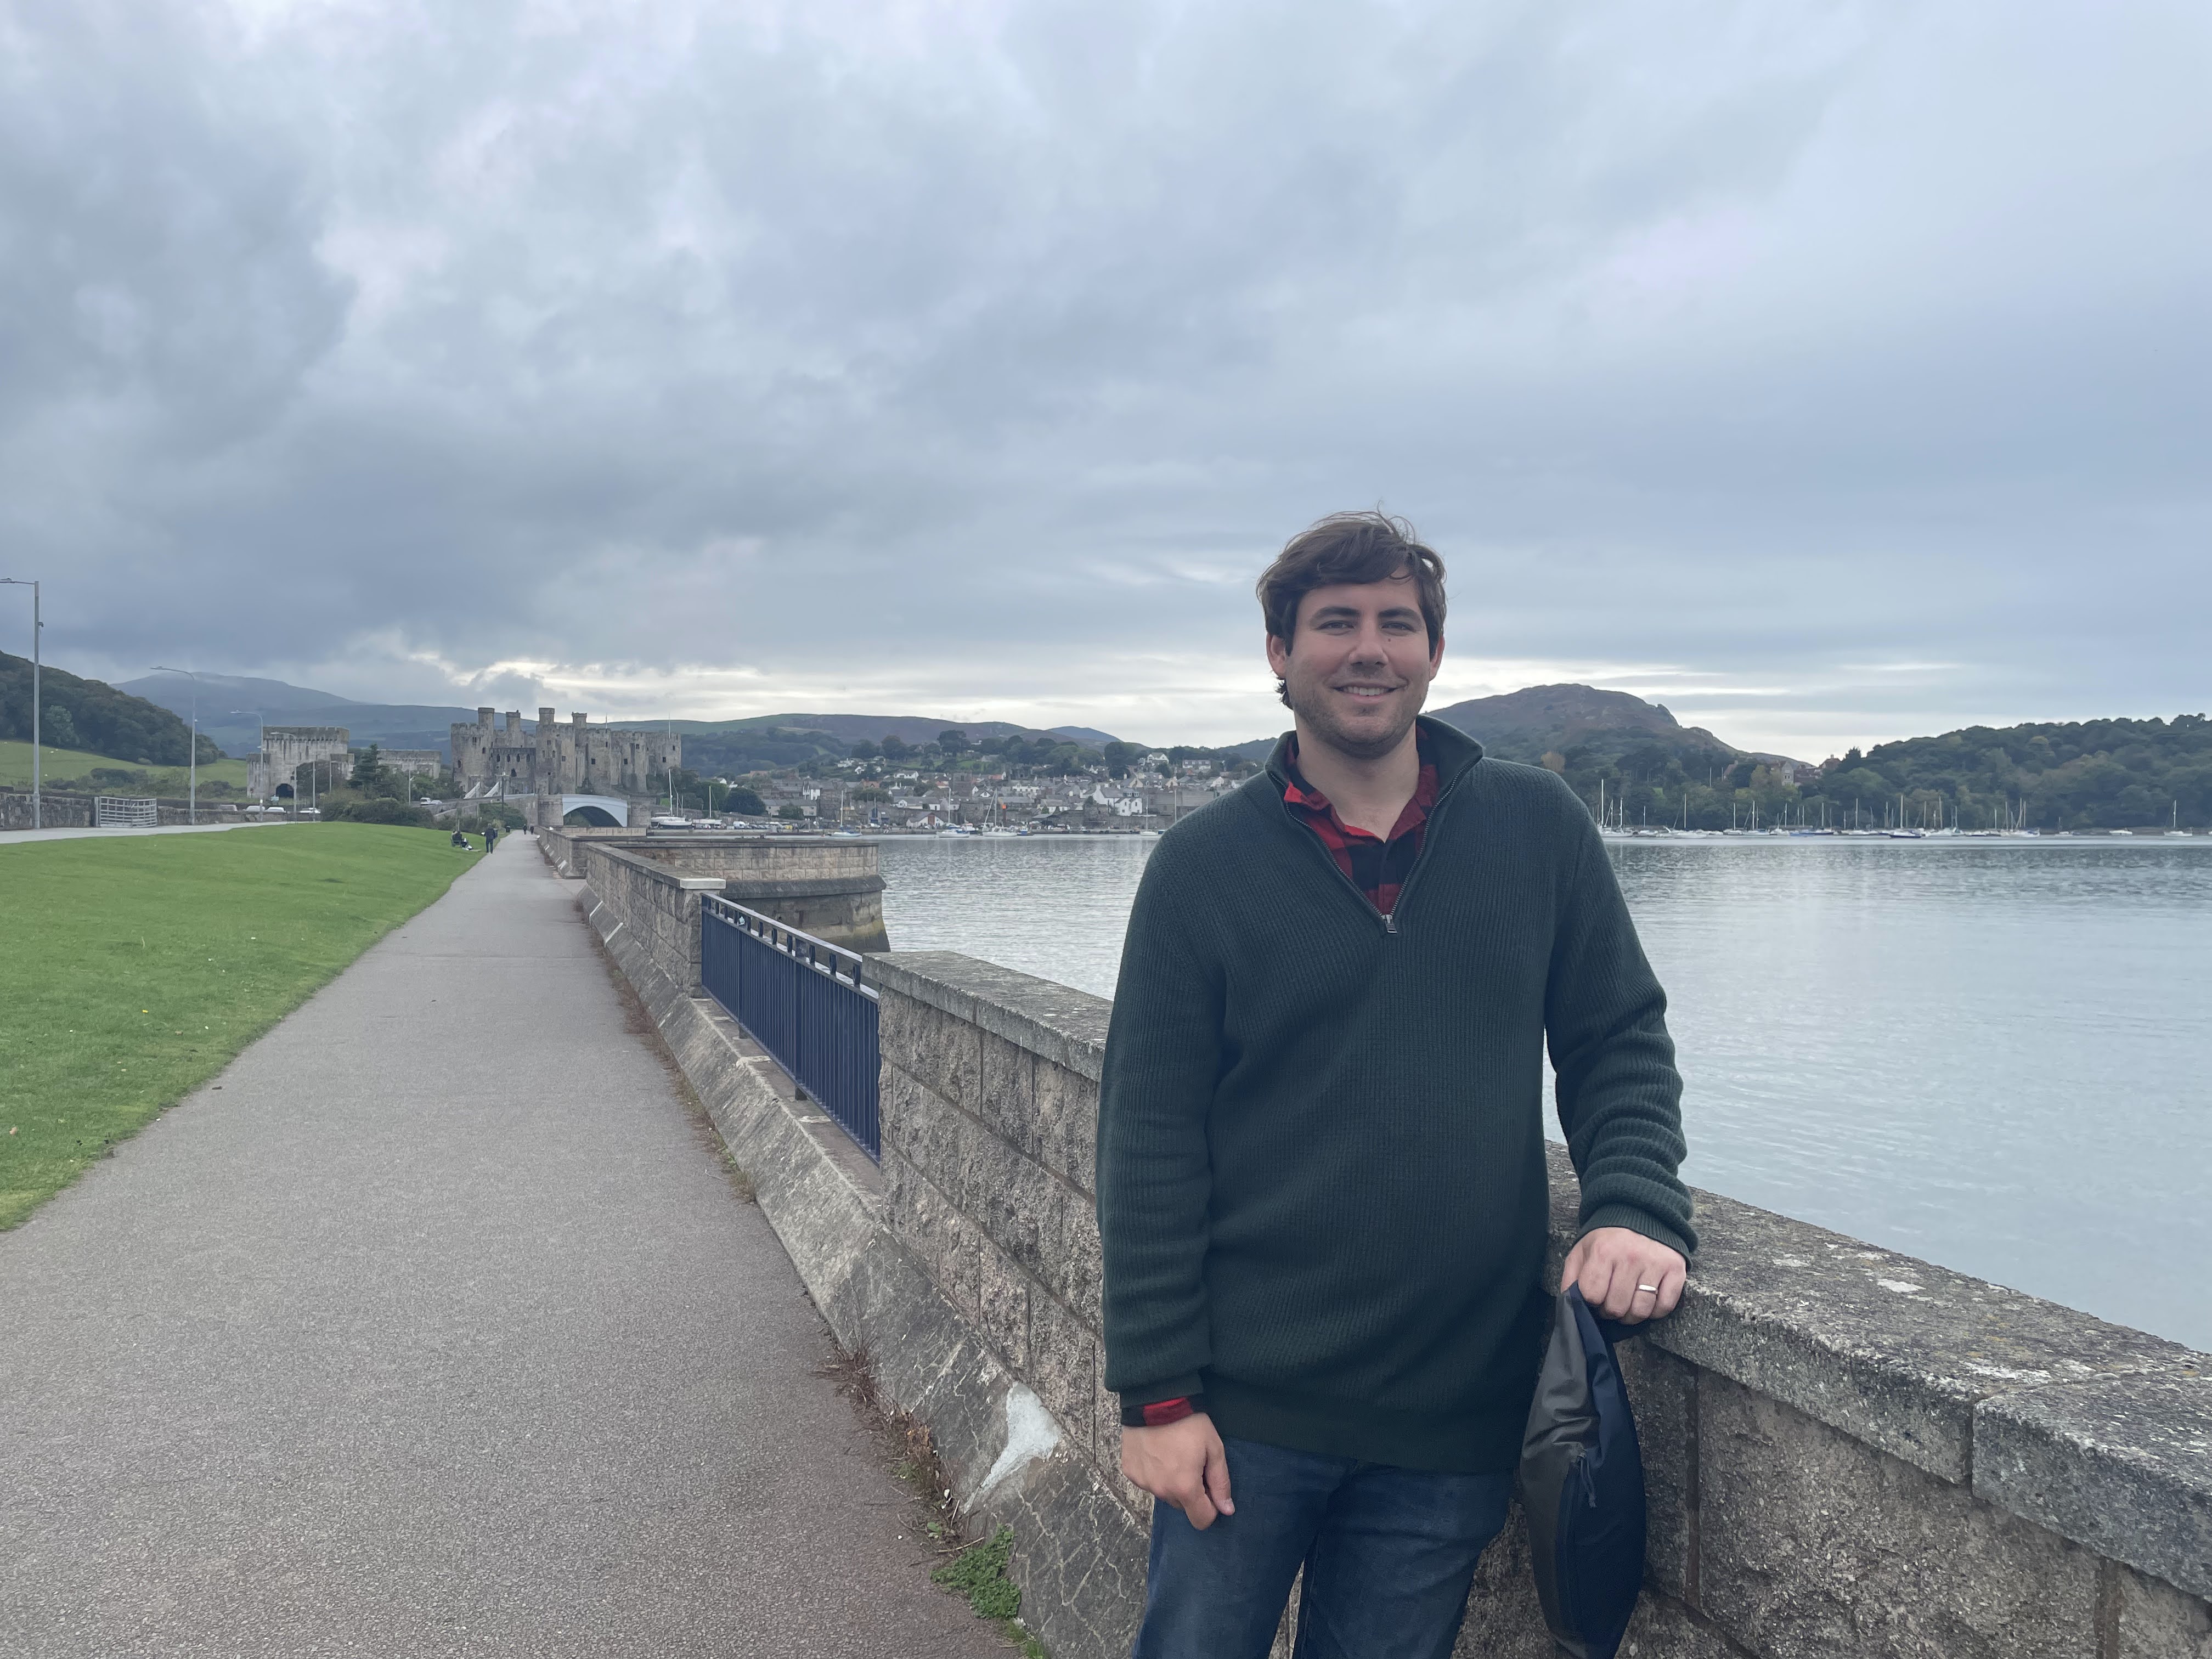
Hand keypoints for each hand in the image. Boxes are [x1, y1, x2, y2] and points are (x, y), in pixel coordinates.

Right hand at [1121, 1413, 1234, 1529]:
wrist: (1155, 1399)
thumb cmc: (1189, 1423)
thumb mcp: (1214, 1448)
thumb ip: (1220, 1482)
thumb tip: (1226, 1510)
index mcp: (1185, 1488)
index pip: (1201, 1520)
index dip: (1210, 1507)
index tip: (1209, 1486)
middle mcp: (1161, 1490)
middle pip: (1182, 1505)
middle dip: (1190, 1491)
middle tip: (1191, 1463)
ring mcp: (1143, 1482)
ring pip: (1164, 1493)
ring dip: (1171, 1482)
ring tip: (1173, 1454)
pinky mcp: (1130, 1471)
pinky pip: (1147, 1481)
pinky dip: (1154, 1472)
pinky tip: (1156, 1451)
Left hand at [1561, 1226, 1686, 1323]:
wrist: (1641, 1216)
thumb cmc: (1608, 1240)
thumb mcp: (1582, 1251)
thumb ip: (1571, 1278)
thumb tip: (1571, 1305)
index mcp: (1603, 1252)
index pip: (1592, 1296)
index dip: (1591, 1302)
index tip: (1595, 1296)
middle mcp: (1630, 1257)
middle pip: (1616, 1308)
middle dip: (1610, 1311)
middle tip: (1612, 1301)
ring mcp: (1655, 1263)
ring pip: (1640, 1311)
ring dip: (1632, 1315)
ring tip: (1628, 1303)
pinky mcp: (1675, 1269)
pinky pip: (1664, 1307)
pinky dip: (1655, 1311)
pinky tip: (1647, 1300)